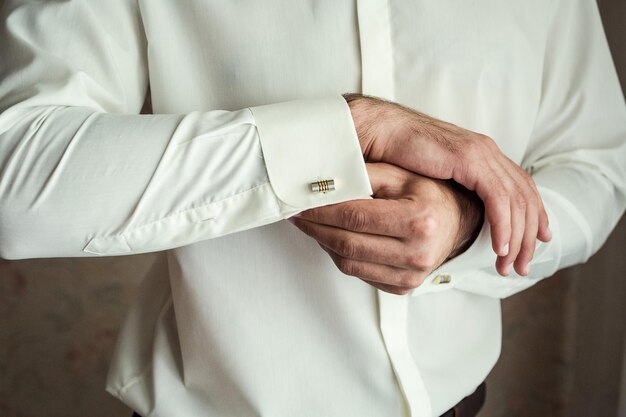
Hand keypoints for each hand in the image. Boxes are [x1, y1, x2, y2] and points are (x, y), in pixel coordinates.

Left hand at [290, 163, 483, 294]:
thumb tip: (324, 180)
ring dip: (323, 243)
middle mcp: (417, 253)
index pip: (354, 217)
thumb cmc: (429, 193)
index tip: (299, 202)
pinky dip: (340, 256)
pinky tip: (332, 239)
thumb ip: (365, 174)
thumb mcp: (401, 174)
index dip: (320, 210)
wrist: (458, 222)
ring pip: (348, 263)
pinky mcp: (403, 287)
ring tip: (310, 225)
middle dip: (314, 227)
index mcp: (419, 220)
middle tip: (296, 213)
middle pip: (347, 243)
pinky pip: (359, 274)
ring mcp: (411, 275)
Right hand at [345, 94, 550, 275]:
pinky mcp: (469, 159)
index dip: (533, 215)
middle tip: (524, 266)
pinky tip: (499, 248)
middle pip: (525, 196)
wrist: (379, 132)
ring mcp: (480, 153)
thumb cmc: (395, 155)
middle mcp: (486, 151)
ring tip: (508, 265)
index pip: (520, 187)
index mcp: (480, 154)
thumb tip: (453, 214)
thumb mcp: (431, 178)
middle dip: (529, 235)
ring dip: (517, 237)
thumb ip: (449, 190)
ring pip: (516, 201)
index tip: (537, 241)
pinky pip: (497, 199)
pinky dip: (502, 226)